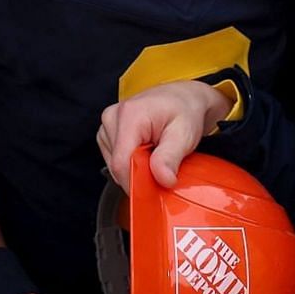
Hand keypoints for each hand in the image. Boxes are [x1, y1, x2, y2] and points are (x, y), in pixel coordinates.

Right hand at [96, 81, 234, 192]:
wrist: (185, 98)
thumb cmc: (186, 110)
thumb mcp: (185, 134)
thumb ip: (170, 157)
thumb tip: (163, 180)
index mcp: (130, 115)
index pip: (121, 162)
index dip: (135, 183)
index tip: (151, 195)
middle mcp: (113, 118)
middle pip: (117, 164)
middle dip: (139, 175)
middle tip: (163, 170)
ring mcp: (108, 125)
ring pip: (115, 164)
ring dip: (136, 168)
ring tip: (157, 155)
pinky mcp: (108, 133)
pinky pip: (116, 159)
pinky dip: (132, 162)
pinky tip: (147, 153)